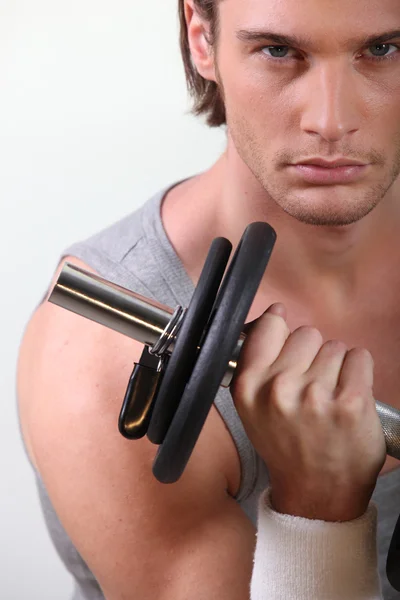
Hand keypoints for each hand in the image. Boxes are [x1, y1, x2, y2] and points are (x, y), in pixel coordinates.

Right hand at [230, 304, 385, 521]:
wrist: (317, 493)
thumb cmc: (288, 446)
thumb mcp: (253, 408)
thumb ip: (257, 362)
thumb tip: (275, 314)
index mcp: (249, 388)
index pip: (269, 326)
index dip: (282, 331)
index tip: (290, 347)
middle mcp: (278, 389)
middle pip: (307, 333)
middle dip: (313, 355)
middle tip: (311, 388)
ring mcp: (314, 395)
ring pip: (335, 347)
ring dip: (337, 368)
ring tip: (329, 399)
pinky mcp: (350, 402)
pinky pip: (360, 357)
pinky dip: (359, 373)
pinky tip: (349, 397)